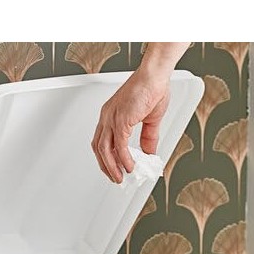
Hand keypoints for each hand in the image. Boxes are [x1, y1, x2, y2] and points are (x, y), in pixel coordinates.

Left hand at [91, 69, 169, 183]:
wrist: (155, 75)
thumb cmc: (152, 89)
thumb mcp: (150, 120)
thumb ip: (148, 138)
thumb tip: (150, 154)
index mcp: (110, 114)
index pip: (101, 141)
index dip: (105, 157)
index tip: (113, 168)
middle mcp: (107, 116)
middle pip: (99, 148)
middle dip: (106, 166)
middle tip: (115, 177)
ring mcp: (112, 118)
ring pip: (105, 150)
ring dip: (112, 167)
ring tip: (120, 177)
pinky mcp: (121, 120)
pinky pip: (119, 146)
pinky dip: (124, 159)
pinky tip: (130, 167)